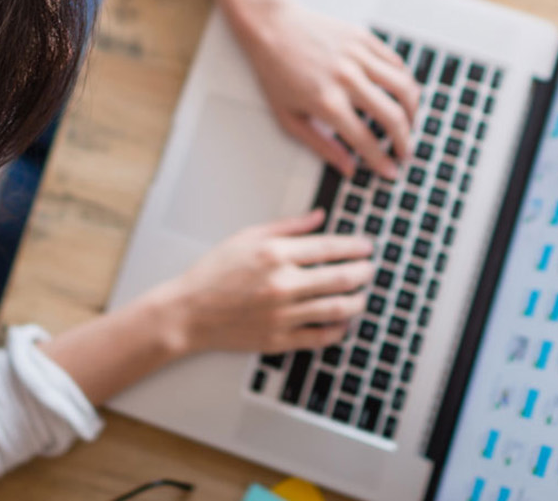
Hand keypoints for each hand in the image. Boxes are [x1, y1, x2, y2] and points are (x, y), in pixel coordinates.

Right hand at [150, 209, 375, 354]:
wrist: (188, 313)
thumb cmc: (212, 273)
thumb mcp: (246, 237)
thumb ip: (287, 226)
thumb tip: (319, 216)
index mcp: (274, 255)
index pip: (330, 248)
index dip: (356, 247)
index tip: (367, 247)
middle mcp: (282, 285)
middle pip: (341, 278)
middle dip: (364, 273)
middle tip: (369, 270)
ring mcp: (282, 315)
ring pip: (338, 309)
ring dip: (358, 301)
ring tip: (361, 296)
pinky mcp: (278, 340)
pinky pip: (320, 336)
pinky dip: (338, 329)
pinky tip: (342, 321)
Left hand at [234, 0, 421, 178]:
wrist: (270, 27)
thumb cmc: (275, 72)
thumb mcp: (289, 118)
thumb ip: (321, 146)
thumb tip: (347, 168)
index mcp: (326, 102)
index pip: (365, 140)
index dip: (382, 161)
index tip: (391, 171)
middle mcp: (346, 78)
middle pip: (392, 116)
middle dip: (405, 141)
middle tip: (404, 152)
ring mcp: (357, 56)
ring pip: (404, 87)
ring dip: (413, 111)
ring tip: (409, 123)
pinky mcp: (363, 38)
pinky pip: (396, 63)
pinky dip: (405, 81)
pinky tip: (401, 94)